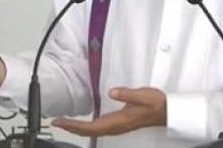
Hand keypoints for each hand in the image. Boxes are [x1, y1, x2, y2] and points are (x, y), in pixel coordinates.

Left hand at [51, 87, 165, 136]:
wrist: (165, 111)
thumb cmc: (155, 104)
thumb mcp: (143, 95)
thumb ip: (127, 94)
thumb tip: (112, 92)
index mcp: (119, 121)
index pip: (92, 126)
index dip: (75, 125)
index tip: (61, 122)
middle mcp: (116, 126)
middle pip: (89, 131)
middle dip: (71, 128)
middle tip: (57, 122)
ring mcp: (116, 126)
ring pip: (93, 131)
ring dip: (77, 128)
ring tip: (65, 122)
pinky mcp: (118, 123)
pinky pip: (98, 128)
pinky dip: (86, 126)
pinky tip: (82, 123)